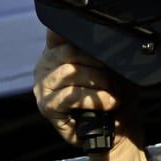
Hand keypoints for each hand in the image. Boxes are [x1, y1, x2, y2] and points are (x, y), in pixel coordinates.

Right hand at [33, 30, 140, 151]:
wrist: (117, 130)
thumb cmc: (114, 94)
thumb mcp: (111, 65)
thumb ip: (99, 47)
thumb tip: (104, 30)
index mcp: (57, 51)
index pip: (58, 31)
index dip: (74, 30)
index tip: (96, 35)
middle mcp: (44, 65)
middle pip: (69, 51)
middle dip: (97, 62)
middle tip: (115, 74)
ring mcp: (43, 86)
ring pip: (70, 71)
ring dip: (98, 80)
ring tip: (114, 91)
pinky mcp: (47, 106)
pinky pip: (71, 95)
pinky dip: (94, 98)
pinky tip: (109, 102)